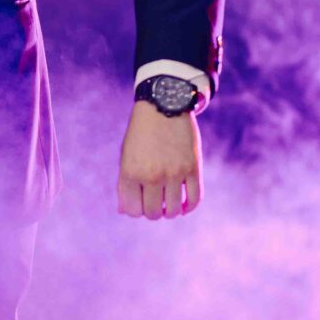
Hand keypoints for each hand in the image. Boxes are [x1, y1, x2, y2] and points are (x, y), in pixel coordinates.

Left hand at [117, 101, 202, 219]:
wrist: (164, 106)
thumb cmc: (141, 134)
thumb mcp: (126, 156)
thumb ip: (125, 184)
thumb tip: (124, 212)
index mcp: (131, 172)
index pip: (133, 210)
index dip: (136, 211)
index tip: (140, 203)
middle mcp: (152, 175)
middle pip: (153, 213)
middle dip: (153, 212)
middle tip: (155, 202)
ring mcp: (174, 173)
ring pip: (174, 210)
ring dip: (170, 211)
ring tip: (168, 203)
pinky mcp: (193, 168)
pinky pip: (195, 199)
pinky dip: (189, 207)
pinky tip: (184, 204)